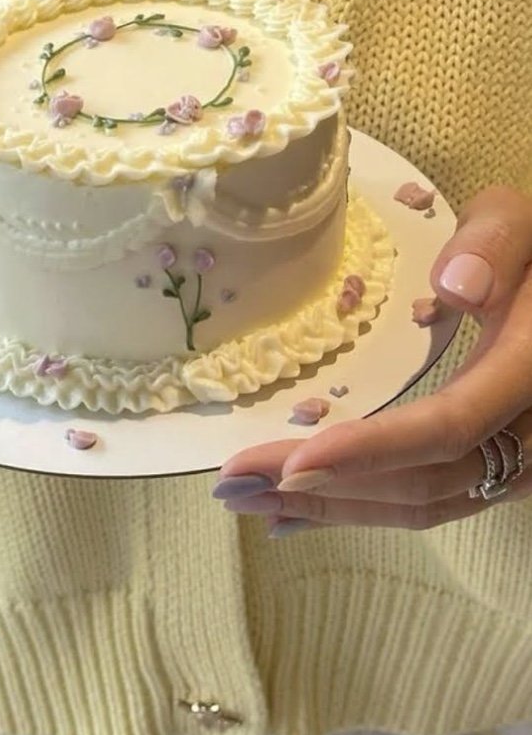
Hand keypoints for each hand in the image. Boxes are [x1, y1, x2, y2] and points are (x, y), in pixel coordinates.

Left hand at [213, 186, 531, 535]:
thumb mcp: (529, 224)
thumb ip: (498, 241)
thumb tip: (456, 286)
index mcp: (530, 372)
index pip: (447, 427)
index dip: (370, 451)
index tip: (291, 463)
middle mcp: (529, 436)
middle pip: (421, 482)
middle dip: (322, 490)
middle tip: (232, 486)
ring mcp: (518, 464)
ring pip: (423, 504)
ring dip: (331, 508)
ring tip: (247, 501)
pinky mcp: (499, 471)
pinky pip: (432, 503)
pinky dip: (363, 508)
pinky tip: (299, 510)